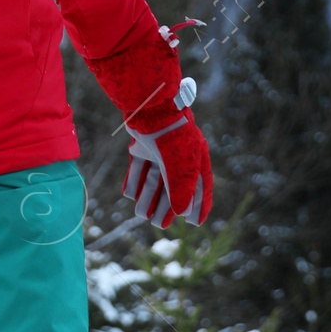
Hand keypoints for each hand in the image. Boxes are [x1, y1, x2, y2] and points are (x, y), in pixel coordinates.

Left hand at [123, 110, 212, 227]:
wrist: (150, 106)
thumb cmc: (172, 137)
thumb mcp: (180, 168)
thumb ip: (181, 190)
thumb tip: (181, 212)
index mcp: (195, 158)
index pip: (201, 186)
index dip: (199, 205)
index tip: (196, 223)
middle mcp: (179, 154)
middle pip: (173, 186)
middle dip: (166, 206)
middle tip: (160, 225)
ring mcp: (159, 148)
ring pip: (154, 178)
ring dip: (148, 197)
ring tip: (141, 214)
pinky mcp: (142, 143)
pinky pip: (138, 166)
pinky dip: (134, 180)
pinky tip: (129, 194)